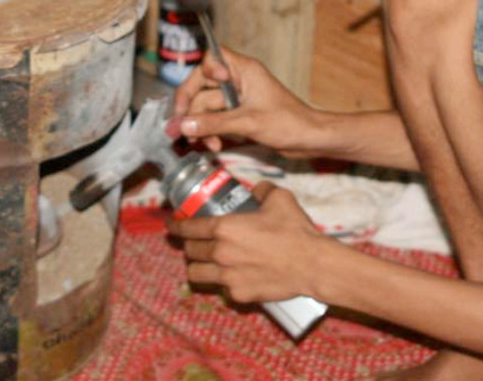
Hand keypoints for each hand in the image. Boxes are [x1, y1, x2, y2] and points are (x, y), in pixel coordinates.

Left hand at [166, 182, 323, 302]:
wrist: (311, 265)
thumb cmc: (294, 231)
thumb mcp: (280, 199)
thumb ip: (263, 190)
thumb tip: (257, 189)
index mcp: (225, 228)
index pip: (188, 228)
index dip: (175, 225)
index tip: (171, 224)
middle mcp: (220, 253)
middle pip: (190, 251)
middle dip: (189, 245)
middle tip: (195, 242)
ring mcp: (227, 277)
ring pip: (196, 274)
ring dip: (198, 266)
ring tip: (205, 262)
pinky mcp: (238, 294)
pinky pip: (220, 288)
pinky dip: (221, 282)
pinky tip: (232, 276)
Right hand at [171, 48, 325, 155]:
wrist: (309, 140)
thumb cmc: (289, 123)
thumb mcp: (248, 122)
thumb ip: (213, 123)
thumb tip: (182, 125)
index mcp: (244, 70)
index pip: (212, 58)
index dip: (201, 73)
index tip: (198, 92)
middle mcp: (239, 81)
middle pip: (202, 86)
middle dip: (190, 109)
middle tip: (178, 128)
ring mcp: (239, 99)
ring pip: (207, 106)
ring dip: (201, 125)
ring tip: (200, 142)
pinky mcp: (240, 115)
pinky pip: (216, 119)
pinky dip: (211, 131)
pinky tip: (213, 144)